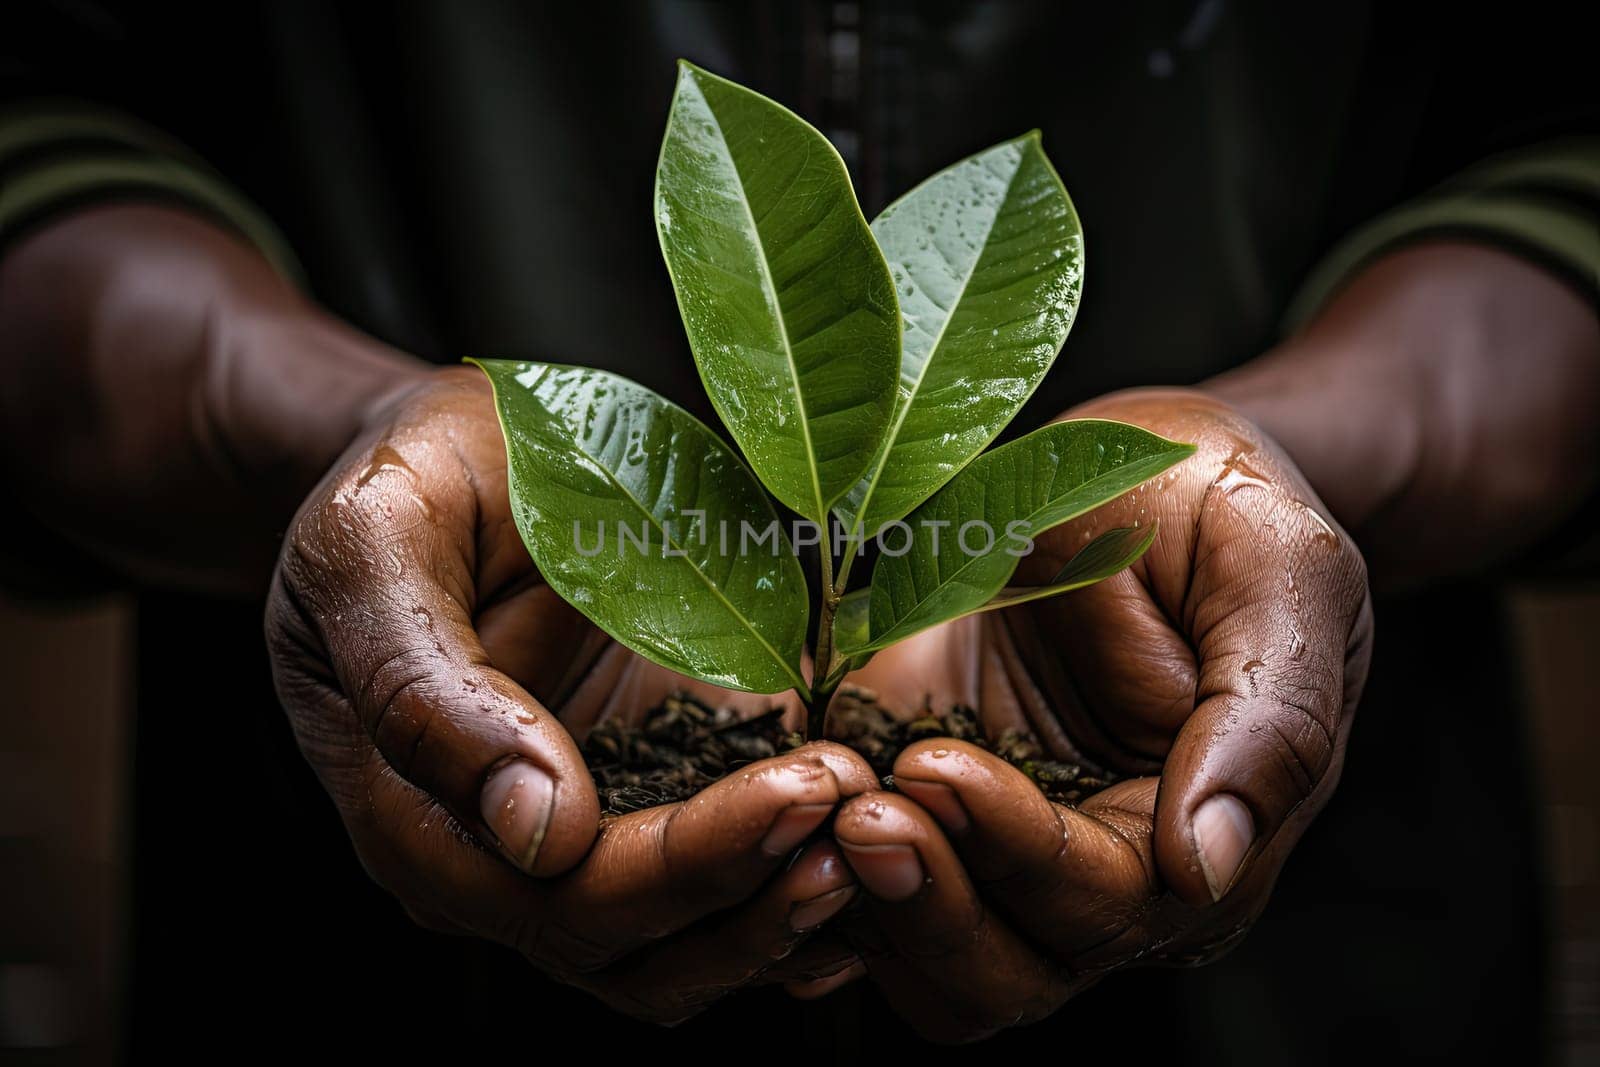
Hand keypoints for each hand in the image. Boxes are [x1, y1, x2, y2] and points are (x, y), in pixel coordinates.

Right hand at [266, 367, 876, 1022]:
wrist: (460, 453)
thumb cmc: (406, 483)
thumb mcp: (375, 544)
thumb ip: (423, 686)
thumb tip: (534, 829)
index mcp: (415, 818)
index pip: (561, 896)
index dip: (688, 864)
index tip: (801, 789)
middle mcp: (496, 862)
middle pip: (636, 945)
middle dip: (759, 888)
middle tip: (864, 802)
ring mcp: (576, 844)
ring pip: (684, 952)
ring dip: (787, 911)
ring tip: (884, 831)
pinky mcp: (644, 805)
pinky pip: (720, 898)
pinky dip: (791, 892)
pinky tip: (875, 856)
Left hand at [819, 388, 1371, 1040]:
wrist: (1137, 470)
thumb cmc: (1222, 511)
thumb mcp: (1279, 574)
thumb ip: (1269, 721)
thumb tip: (1209, 868)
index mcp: (1195, 838)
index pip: (1105, 900)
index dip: (1017, 850)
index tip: (938, 768)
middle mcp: (1097, 872)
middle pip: (1007, 966)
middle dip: (927, 898)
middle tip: (859, 805)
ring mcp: (1001, 849)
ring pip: (930, 962)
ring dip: (869, 905)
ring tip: (818, 802)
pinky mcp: (924, 808)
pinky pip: (865, 900)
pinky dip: (818, 881)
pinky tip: (783, 810)